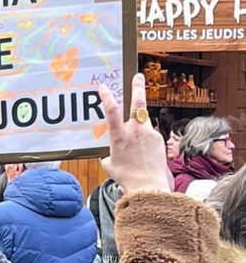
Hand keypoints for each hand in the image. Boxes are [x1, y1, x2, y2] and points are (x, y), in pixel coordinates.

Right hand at [98, 73, 169, 193]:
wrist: (148, 185)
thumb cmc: (127, 177)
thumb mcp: (110, 165)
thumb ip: (108, 156)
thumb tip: (107, 156)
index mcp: (119, 136)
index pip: (111, 110)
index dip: (107, 96)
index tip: (104, 87)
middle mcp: (135, 131)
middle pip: (138, 103)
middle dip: (137, 88)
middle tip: (138, 76)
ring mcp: (149, 134)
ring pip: (144, 121)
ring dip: (139, 123)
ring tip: (137, 140)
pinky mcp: (158, 139)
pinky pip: (149, 135)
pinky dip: (145, 141)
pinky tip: (144, 154)